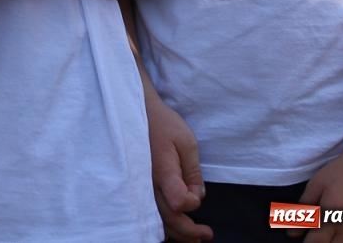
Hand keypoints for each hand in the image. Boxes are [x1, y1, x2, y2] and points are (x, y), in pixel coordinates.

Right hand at [144, 92, 210, 241]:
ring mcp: (141, 186)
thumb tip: (198, 195)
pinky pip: (150, 212)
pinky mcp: (139, 185)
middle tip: (206, 234)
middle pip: (169, 219)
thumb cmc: (163, 124)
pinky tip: (173, 226)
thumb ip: (193, 172)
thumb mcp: (186, 142)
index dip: (192, 203)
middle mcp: (148, 184)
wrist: (136, 112)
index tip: (197, 192)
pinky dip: (164, 224)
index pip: (179, 203)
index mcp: (162, 172)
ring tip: (195, 238)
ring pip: (158, 220)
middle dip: (190, 231)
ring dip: (177, 232)